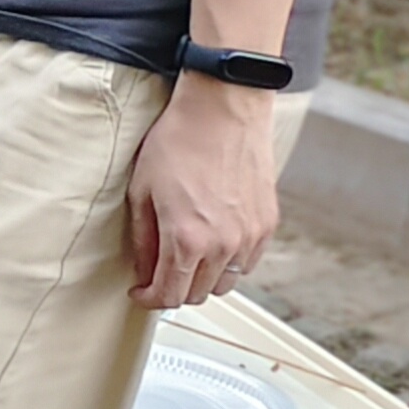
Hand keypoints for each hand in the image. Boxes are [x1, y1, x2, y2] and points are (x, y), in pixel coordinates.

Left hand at [125, 79, 281, 309]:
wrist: (223, 109)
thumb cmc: (178, 143)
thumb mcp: (142, 190)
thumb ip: (143, 239)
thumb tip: (144, 270)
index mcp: (187, 240)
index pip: (169, 295)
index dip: (150, 299)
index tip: (141, 292)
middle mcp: (223, 246)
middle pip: (198, 294)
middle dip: (174, 290)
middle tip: (158, 274)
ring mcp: (249, 236)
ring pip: (225, 283)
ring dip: (203, 280)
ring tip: (185, 260)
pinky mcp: (267, 224)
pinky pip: (247, 263)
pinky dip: (229, 264)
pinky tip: (213, 245)